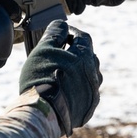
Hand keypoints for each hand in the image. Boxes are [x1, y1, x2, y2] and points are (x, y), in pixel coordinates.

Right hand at [18, 20, 101, 135]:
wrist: (44, 112)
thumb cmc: (42, 77)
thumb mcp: (44, 49)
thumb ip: (54, 34)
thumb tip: (61, 25)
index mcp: (85, 56)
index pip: (83, 38)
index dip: (72, 33)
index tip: (62, 33)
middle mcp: (94, 73)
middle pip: (88, 57)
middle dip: (76, 52)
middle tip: (60, 53)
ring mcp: (93, 92)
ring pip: (88, 76)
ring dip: (78, 71)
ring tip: (62, 73)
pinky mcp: (88, 108)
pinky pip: (85, 94)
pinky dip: (77, 89)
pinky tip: (64, 91)